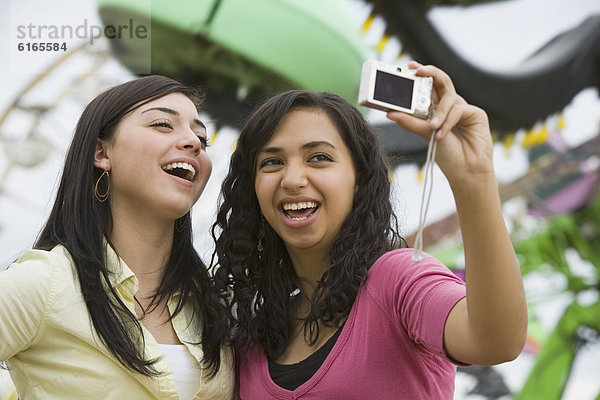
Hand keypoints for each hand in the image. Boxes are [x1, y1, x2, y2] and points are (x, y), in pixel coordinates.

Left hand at [386, 61, 493, 185]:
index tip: (408, 67)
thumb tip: (390, 112)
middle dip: (430, 72)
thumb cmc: (446, 154)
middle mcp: (449, 106)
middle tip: (417, 70)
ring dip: (438, 113)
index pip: (428, 87)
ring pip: (449, 97)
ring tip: (431, 128)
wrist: (465, 171)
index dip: (420, 75)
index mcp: (436, 109)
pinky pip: (458, 109)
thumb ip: (410, 122)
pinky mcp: (475, 113)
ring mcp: (463, 109)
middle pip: (441, 81)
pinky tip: (442, 134)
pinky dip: (448, 121)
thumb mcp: (424, 135)